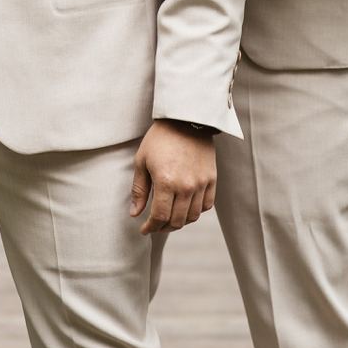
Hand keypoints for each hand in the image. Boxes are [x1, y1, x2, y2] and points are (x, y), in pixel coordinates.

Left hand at [130, 120, 215, 234]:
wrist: (186, 118)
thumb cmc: (160, 138)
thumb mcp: (142, 160)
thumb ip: (139, 190)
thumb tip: (135, 213)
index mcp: (166, 182)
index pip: (159, 216)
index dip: (150, 227)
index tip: (144, 229)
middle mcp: (186, 186)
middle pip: (176, 221)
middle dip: (163, 227)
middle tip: (155, 225)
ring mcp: (201, 183)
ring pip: (192, 216)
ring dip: (180, 222)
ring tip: (170, 218)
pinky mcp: (212, 178)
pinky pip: (206, 205)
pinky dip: (196, 211)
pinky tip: (186, 207)